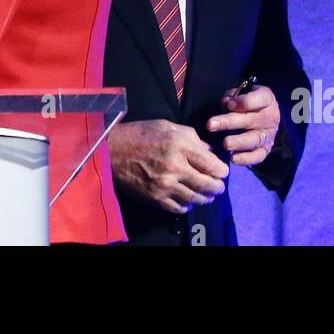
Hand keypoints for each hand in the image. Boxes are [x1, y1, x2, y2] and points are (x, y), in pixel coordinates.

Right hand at [109, 119, 229, 213]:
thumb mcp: (168, 126)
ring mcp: (165, 185)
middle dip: (217, 187)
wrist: (111, 150)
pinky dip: (186, 206)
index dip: (221, 170)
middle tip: (218, 186)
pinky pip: (178, 208)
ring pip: (195, 198)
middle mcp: (175, 166)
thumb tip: (209, 151)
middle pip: (207, 184)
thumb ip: (192, 137)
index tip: (222, 171)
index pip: (212, 165)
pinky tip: (188, 201)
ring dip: (205, 198)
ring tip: (207, 195)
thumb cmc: (140, 134)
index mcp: (180, 145)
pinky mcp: (155, 197)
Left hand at [208, 84, 279, 165]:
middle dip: (230, 122)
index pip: (258, 99)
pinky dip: (246, 158)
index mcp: (266, 99)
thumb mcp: (240, 93)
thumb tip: (226, 105)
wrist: (261, 115)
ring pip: (255, 139)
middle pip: (251, 120)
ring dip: (239, 142)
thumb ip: (233, 97)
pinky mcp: (266, 149)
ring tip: (225, 144)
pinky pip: (258, 156)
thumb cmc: (246, 101)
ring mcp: (269, 134)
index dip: (243, 102)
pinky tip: (233, 158)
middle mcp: (271, 117)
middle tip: (210, 124)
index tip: (228, 104)